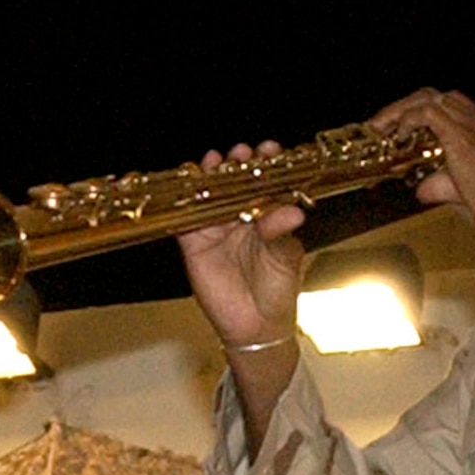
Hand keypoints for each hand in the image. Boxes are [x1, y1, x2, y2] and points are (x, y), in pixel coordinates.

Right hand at [175, 140, 307, 347]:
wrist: (255, 325)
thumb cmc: (278, 290)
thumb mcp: (285, 257)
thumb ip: (281, 232)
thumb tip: (292, 211)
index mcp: (265, 213)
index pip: (263, 181)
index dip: (265, 162)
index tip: (269, 149)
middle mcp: (239, 215)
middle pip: (233, 180)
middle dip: (237, 161)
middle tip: (243, 152)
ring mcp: (215, 227)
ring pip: (208, 193)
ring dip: (210, 174)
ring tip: (217, 161)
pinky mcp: (193, 243)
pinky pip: (184, 218)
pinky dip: (182, 200)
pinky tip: (187, 183)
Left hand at [367, 89, 474, 247]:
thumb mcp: (466, 192)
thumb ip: (441, 185)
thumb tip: (421, 189)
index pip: (448, 106)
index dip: (420, 113)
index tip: (400, 130)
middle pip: (435, 95)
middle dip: (404, 106)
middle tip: (383, 126)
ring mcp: (473, 125)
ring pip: (428, 98)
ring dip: (399, 111)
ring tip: (381, 129)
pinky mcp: (463, 137)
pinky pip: (427, 114)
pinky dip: (407, 121)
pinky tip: (398, 138)